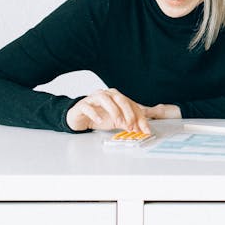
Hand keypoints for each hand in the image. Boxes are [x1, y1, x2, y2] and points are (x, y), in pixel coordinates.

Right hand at [66, 90, 180, 132]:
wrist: (79, 117)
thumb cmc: (99, 116)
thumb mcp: (117, 121)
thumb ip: (128, 123)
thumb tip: (140, 129)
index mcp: (117, 97)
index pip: (132, 105)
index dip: (140, 117)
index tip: (145, 129)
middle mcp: (106, 95)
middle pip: (120, 99)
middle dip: (128, 113)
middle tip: (132, 126)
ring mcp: (94, 98)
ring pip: (105, 99)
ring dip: (114, 111)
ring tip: (118, 123)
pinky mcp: (83, 105)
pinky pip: (88, 107)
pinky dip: (95, 113)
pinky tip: (100, 120)